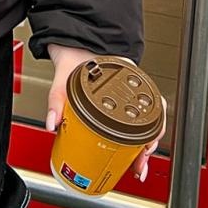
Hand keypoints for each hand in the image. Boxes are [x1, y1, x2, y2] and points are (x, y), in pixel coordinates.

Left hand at [45, 43, 159, 182]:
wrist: (70, 41)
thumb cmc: (75, 53)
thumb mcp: (65, 76)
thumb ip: (57, 98)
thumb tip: (53, 123)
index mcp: (128, 78)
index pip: (154, 108)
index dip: (153, 134)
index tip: (145, 151)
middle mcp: (132, 88)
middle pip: (151, 123)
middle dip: (146, 148)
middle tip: (138, 166)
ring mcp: (127, 96)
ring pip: (143, 125)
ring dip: (141, 147)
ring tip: (135, 165)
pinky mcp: (117, 102)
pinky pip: (131, 122)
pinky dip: (132, 139)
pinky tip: (127, 152)